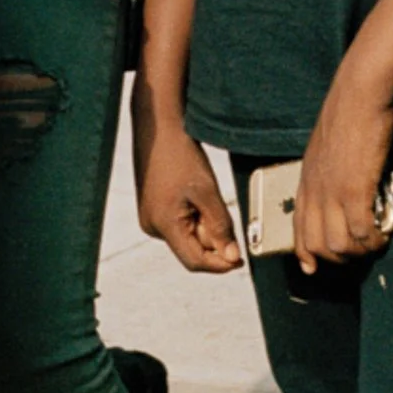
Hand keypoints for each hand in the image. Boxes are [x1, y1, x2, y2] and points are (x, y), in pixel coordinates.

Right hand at [138, 126, 240, 273]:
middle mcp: (152, 227)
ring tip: (207, 196)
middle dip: (214, 238)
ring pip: (187, 236)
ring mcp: (150, 218)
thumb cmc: (180, 155)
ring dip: (205, 225)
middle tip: (223, 210)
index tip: (241, 259)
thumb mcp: (207, 191)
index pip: (195, 262)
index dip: (220, 265)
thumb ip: (220, 227)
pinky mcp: (153, 210)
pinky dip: (195, 216)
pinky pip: (179, 224)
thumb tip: (232, 257)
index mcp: (163, 225)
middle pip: (192, 249)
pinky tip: (197, 194)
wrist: (157, 127)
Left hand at [295, 69, 392, 269]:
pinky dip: (375, 239)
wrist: (360, 93)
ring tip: (378, 242)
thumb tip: (349, 184)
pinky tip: (386, 232)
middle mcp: (314, 190)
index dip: (306, 252)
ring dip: (361, 251)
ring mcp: (332, 192)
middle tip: (364, 250)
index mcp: (306, 179)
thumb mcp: (329, 146)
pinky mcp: (353, 190)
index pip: (298, 227)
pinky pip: (361, 231)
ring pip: (338, 245)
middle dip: (340, 257)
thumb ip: (331, 168)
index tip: (313, 267)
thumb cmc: (350, 112)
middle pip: (316, 245)